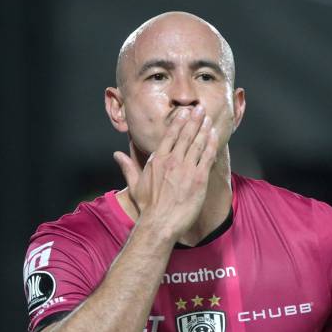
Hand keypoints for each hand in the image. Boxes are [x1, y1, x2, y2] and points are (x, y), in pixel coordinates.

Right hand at [113, 105, 218, 239]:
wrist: (160, 223)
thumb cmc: (148, 207)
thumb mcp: (135, 184)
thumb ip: (127, 166)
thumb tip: (116, 155)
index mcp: (157, 160)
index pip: (170, 135)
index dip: (178, 122)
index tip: (184, 112)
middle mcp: (172, 161)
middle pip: (185, 135)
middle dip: (194, 119)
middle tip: (200, 108)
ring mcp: (186, 169)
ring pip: (197, 143)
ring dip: (204, 129)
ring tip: (208, 118)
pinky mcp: (198, 179)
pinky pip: (207, 157)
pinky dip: (211, 145)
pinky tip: (214, 135)